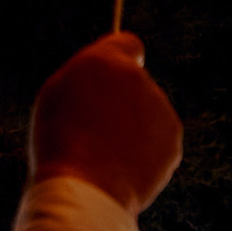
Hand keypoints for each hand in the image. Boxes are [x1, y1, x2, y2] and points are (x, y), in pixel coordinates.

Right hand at [29, 34, 182, 213]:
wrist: (85, 187)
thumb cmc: (60, 142)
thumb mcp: (58, 95)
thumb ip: (88, 76)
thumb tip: (111, 75)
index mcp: (105, 60)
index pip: (127, 43)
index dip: (120, 60)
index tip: (113, 76)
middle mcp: (139, 78)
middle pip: (136, 85)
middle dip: (123, 102)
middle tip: (96, 130)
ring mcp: (161, 110)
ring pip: (149, 115)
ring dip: (134, 129)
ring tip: (105, 154)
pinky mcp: (173, 141)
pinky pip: (158, 144)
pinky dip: (145, 155)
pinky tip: (122, 168)